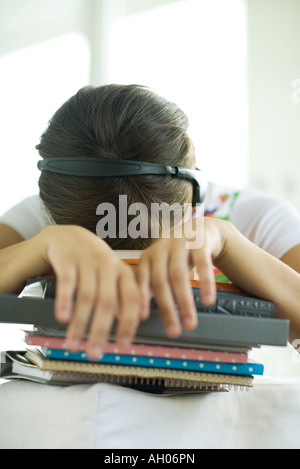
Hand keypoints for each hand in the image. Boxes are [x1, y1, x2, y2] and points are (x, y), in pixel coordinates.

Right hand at [40, 225, 141, 358]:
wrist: (68, 236)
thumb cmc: (93, 263)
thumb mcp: (111, 277)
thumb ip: (121, 299)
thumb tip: (127, 327)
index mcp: (123, 272)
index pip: (132, 299)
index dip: (129, 323)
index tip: (124, 345)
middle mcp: (108, 265)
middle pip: (108, 301)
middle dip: (101, 331)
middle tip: (95, 352)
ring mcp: (87, 260)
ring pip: (87, 296)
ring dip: (80, 324)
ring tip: (74, 344)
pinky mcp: (67, 258)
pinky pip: (67, 282)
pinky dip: (65, 302)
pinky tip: (63, 319)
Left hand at [135, 217, 226, 337]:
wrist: (199, 230)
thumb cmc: (176, 256)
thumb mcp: (160, 267)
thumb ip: (149, 286)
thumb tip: (137, 316)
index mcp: (147, 257)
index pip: (141, 281)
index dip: (141, 299)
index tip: (141, 319)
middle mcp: (160, 249)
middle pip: (160, 281)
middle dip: (167, 309)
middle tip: (173, 332)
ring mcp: (179, 244)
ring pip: (179, 275)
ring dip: (184, 302)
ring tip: (190, 324)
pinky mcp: (199, 241)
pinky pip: (202, 264)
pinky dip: (205, 283)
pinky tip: (208, 301)